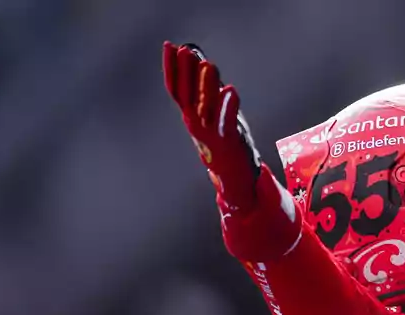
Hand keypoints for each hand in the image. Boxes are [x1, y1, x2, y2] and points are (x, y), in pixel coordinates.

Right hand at [162, 42, 262, 212]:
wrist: (235, 178)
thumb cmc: (226, 142)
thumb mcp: (215, 114)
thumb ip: (208, 91)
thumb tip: (202, 62)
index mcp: (191, 116)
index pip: (176, 88)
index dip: (171, 67)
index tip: (169, 45)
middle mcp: (196, 125)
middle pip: (186, 96)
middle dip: (184, 72)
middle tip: (184, 50)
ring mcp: (211, 135)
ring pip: (204, 107)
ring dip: (205, 86)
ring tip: (209, 65)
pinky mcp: (228, 142)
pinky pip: (226, 122)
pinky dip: (227, 107)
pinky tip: (231, 90)